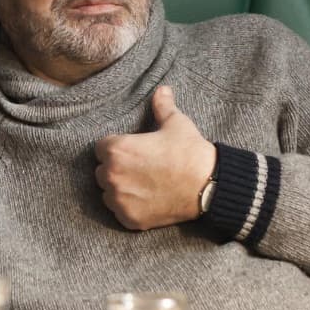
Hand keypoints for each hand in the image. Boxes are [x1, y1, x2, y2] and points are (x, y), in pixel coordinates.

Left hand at [94, 86, 216, 230]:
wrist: (208, 186)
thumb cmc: (189, 152)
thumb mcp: (176, 123)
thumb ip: (162, 106)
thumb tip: (162, 89)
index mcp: (117, 149)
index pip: (102, 148)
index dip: (116, 148)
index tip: (132, 151)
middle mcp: (112, 175)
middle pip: (102, 171)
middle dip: (116, 169)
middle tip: (139, 169)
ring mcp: (119, 200)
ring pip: (108, 193)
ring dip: (120, 189)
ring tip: (142, 185)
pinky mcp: (129, 219)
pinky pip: (119, 212)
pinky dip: (129, 208)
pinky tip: (146, 200)